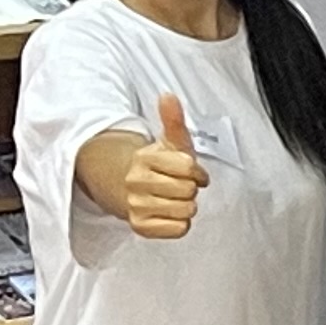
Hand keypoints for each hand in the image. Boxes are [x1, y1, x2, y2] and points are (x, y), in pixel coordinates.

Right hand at [125, 94, 208, 239]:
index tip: (190, 171)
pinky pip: (179, 229)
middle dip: (191, 188)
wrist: (129, 187)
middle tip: (179, 185)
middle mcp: (136, 182)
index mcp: (145, 158)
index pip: (189, 169)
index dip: (197, 172)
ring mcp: (136, 205)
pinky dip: (181, 223)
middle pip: (189, 191)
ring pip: (186, 211)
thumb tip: (168, 95)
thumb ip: (173, 120)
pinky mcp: (139, 226)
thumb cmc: (160, 164)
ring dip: (186, 206)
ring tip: (174, 198)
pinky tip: (170, 213)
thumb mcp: (170, 142)